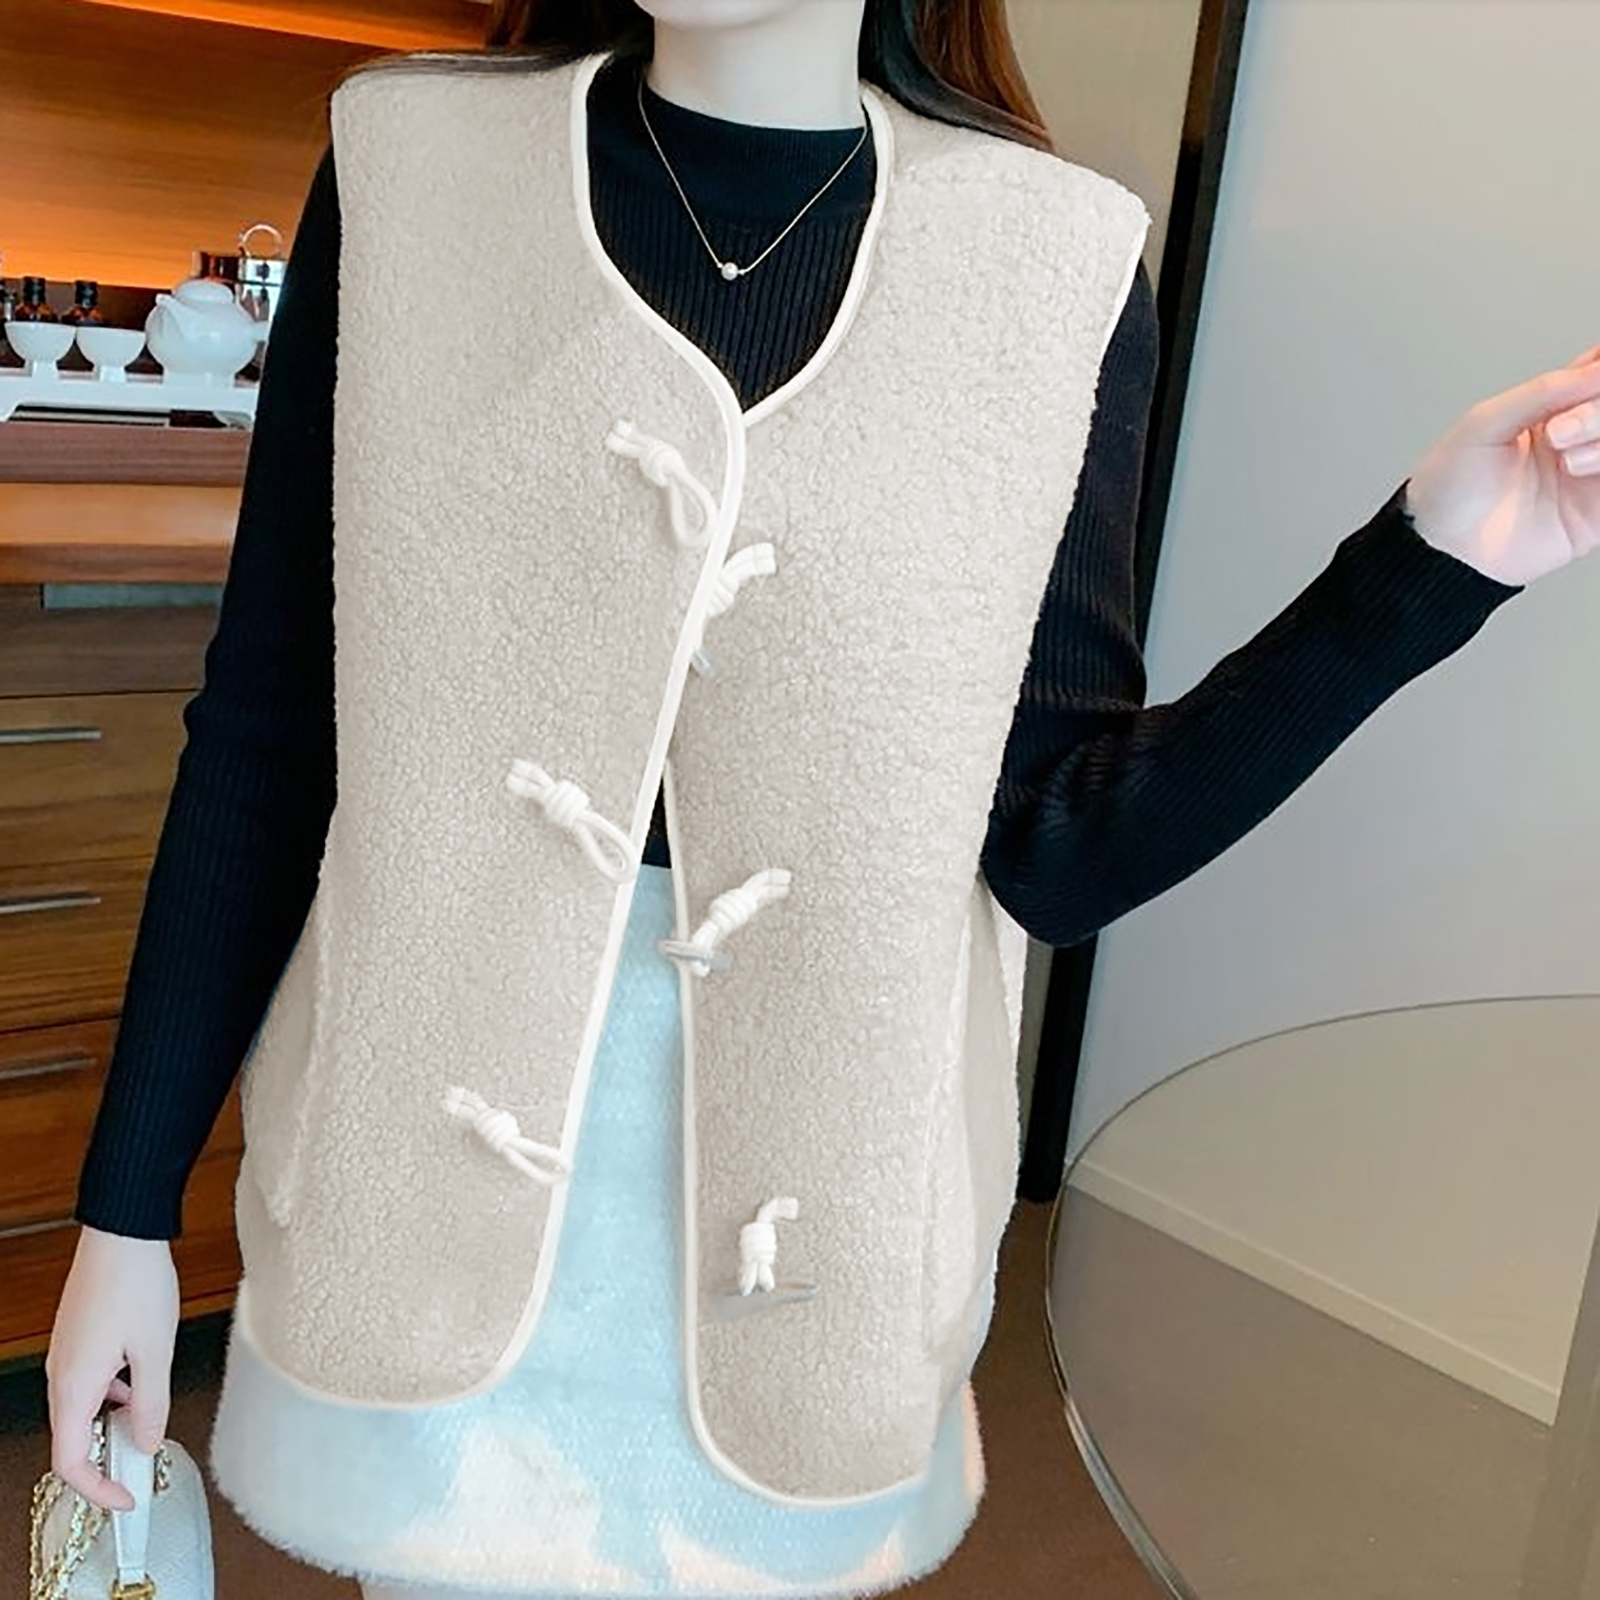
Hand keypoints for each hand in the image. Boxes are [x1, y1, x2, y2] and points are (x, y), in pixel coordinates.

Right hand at [45, 1225, 179, 1511]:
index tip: (128, 1498)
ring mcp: (66, 1355)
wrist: (123, 1232)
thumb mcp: (155, 1351)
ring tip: (151, 1419)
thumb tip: (147, 1443)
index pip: (70, 1461)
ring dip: (114, 1423)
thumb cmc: (137, 1284)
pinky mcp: (77, 1339)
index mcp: (73, 1386)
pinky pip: (89, 1383)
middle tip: (147, 1462)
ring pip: (83, 1409)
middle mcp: (60, 1375)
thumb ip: (151, 1404)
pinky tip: (142, 1381)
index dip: (97, 1489)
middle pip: (74, 1438)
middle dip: (109, 1456)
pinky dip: (113, 1395)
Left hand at [1404, 341, 1599, 585]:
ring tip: (1566, 461)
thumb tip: (1594, 370)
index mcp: (1552, 409)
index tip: (1594, 375)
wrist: (1441, 549)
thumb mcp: (1484, 423)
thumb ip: (1542, 391)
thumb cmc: (1447, 490)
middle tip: (1559, 432)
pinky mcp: (1598, 513)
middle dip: (1598, 411)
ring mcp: (1591, 475)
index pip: (1597, 372)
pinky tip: (1582, 470)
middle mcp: (1579, 437)